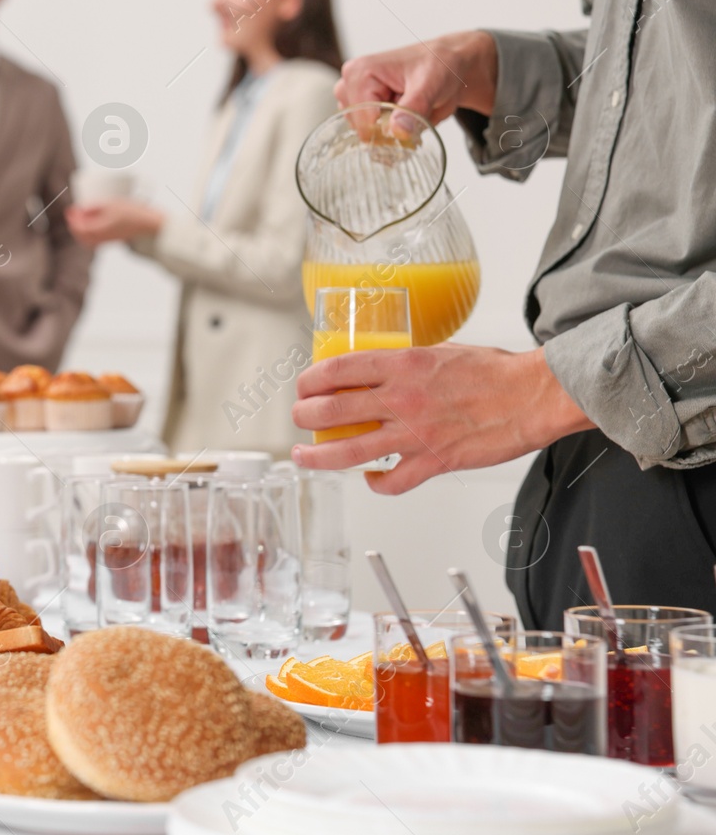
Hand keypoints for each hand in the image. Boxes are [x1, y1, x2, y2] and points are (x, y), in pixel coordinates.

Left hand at [65, 200, 163, 245]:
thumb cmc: (133, 213)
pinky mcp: (113, 239)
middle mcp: (103, 237)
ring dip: (80, 231)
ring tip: (80, 219)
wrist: (149, 225)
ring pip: (88, 241)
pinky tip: (91, 226)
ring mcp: (108, 240)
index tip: (70, 209)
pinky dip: (88, 235)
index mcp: (101, 229)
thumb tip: (82, 208)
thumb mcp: (112, 204)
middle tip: (73, 214)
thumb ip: (96, 207)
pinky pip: (95, 241)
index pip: (80, 228)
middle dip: (74, 226)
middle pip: (81, 236)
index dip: (72, 219)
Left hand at [289, 344, 592, 493]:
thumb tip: (382, 371)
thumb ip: (407, 364)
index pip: (337, 369)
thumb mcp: (441, 351)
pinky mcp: (434, 461)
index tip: (303, 385)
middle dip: (303, 415)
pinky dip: (375, 483)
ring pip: (348, 452)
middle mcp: (402, 399)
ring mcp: (415, 433)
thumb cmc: (497, 371)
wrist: (536, 395)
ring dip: (318, 456)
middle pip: (331, 410)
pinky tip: (370, 478)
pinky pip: (392, 481)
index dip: (310, 379)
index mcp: (402, 365)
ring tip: (303, 455)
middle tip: (298, 417)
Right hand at [334, 30, 498, 137]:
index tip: (412, 125)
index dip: (387, 132)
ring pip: (367, 135)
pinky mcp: (362, 109)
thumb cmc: (438, 65)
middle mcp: (350, 85)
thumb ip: (414, 107)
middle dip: (391, 130)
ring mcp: (353, 98)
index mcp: (360, 73)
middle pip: (362, 130)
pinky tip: (405, 115)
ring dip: (392, 132)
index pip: (361, 120)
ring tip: (411, 110)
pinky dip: (392, 133)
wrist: (446, 64)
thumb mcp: (431, 84)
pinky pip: (372, 135)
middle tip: (415, 112)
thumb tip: (397, 132)